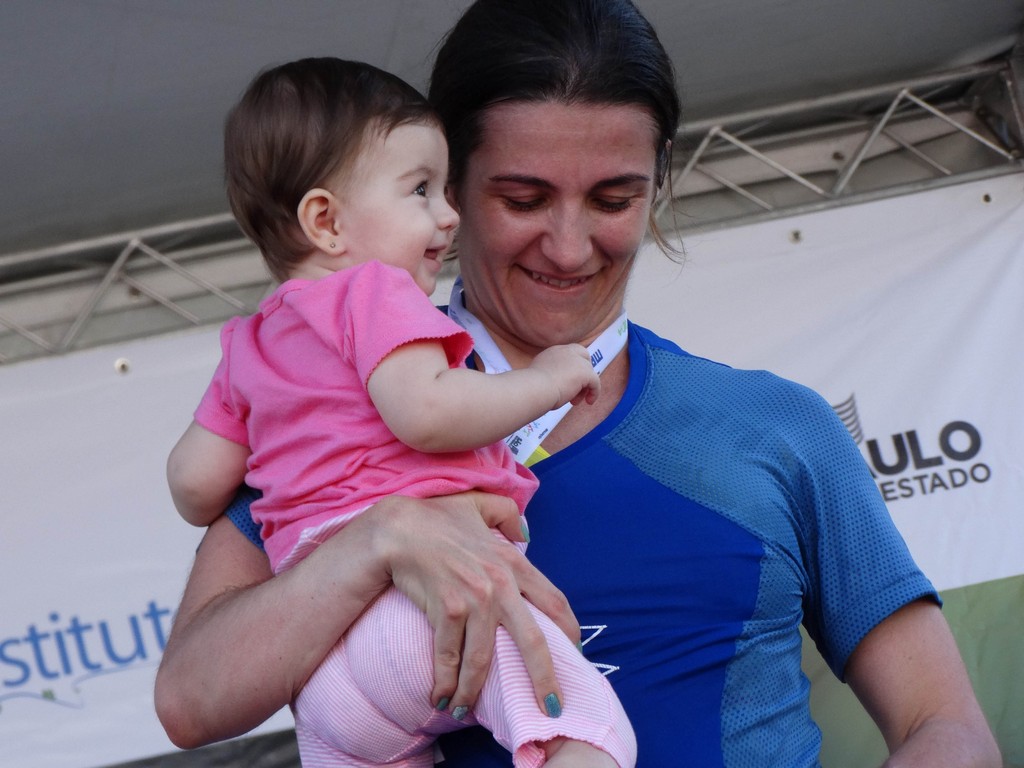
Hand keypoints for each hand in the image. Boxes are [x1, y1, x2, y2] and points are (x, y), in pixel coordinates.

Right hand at [370, 492, 579, 715]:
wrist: (398, 527)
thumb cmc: (437, 517)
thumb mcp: (479, 505)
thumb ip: (507, 515)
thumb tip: (524, 532)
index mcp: (513, 562)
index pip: (554, 602)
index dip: (569, 632)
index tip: (576, 656)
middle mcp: (500, 584)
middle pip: (533, 641)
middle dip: (544, 680)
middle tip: (551, 710)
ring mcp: (475, 598)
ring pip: (483, 658)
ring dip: (475, 692)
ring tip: (467, 711)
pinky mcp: (447, 609)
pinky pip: (449, 657)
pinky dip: (445, 683)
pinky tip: (441, 699)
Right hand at [530, 344, 600, 407]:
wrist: (534, 388)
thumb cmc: (533, 388)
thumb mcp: (540, 375)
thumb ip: (550, 373)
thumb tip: (556, 384)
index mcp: (553, 351)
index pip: (571, 352)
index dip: (574, 365)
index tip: (571, 380)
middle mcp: (566, 351)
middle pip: (584, 357)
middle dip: (583, 372)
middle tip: (577, 389)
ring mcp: (577, 360)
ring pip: (589, 373)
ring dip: (584, 388)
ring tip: (574, 401)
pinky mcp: (585, 372)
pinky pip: (595, 382)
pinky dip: (594, 392)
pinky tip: (589, 402)